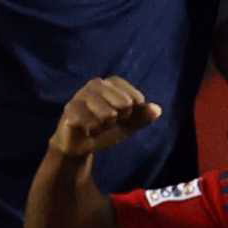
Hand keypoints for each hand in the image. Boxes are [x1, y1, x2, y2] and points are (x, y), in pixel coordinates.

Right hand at [49, 75, 164, 161]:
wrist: (81, 144)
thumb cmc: (106, 129)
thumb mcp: (129, 124)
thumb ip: (143, 117)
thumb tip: (157, 109)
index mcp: (113, 82)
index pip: (136, 99)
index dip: (132, 114)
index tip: (120, 116)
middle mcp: (97, 83)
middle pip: (124, 104)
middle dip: (119, 119)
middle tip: (107, 121)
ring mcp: (81, 94)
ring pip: (108, 114)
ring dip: (105, 126)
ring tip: (96, 125)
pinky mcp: (70, 108)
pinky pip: (92, 123)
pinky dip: (93, 131)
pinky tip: (86, 129)